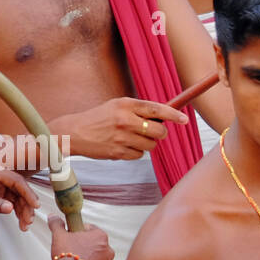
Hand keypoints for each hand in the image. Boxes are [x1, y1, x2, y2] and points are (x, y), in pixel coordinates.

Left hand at [0, 166, 39, 230]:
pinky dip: (18, 210)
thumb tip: (9, 209)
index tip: (35, 205)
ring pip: (18, 196)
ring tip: (25, 225)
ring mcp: (0, 184)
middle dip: (27, 207)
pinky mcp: (0, 190)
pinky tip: (21, 220)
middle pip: (20, 190)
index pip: (16, 181)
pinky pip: (13, 200)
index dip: (28, 193)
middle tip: (28, 221)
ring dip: (24, 211)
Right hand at [48, 215, 114, 259]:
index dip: (79, 232)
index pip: (90, 229)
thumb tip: (52, 216)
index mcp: (101, 236)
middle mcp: (109, 250)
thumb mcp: (59, 235)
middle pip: (96, 246)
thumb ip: (57, 224)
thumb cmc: (66, 255)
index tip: (72, 237)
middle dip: (86, 247)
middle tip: (73, 252)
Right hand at [51, 97, 188, 160]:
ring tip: (131, 138)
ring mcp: (121, 137)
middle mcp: (125, 120)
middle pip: (159, 131)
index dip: (173, 115)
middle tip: (152, 132)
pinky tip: (122, 146)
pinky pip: (139, 155)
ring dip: (146, 144)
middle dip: (160, 133)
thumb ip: (138, 110)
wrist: (74, 133)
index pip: (156, 109)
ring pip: (151, 146)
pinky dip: (135, 152)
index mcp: (125, 104)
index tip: (184, 120)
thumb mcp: (117, 106)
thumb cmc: (99, 118)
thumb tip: (165, 117)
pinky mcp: (118, 152)